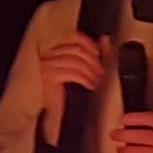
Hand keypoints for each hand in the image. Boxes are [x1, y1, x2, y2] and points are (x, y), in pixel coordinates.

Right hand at [37, 32, 104, 146]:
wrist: (48, 115)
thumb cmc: (63, 93)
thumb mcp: (78, 70)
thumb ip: (91, 54)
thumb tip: (105, 39)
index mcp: (52, 49)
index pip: (72, 37)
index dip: (89, 44)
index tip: (100, 54)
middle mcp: (47, 55)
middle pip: (76, 49)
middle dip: (93, 61)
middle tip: (101, 73)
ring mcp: (47, 65)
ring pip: (76, 60)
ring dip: (90, 71)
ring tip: (97, 80)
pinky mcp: (49, 76)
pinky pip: (73, 72)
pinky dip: (85, 78)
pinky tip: (90, 85)